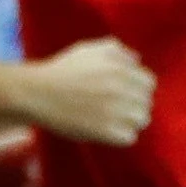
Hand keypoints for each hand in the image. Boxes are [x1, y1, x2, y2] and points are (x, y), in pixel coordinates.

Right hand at [19, 37, 156, 145]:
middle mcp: (122, 89)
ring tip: (109, 119)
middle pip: (146, 103)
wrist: (36, 93)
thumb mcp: (88, 50)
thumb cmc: (61, 70)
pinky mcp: (107, 131)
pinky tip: (103, 129)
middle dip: (132, 105)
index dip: (136, 88)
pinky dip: (119, 136)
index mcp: (121, 69)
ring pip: (141, 121)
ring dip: (129, 121)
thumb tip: (137, 60)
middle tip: (111, 107)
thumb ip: (117, 50)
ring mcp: (116, 111)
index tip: (121, 93)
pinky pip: (130, 137)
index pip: (149, 83)